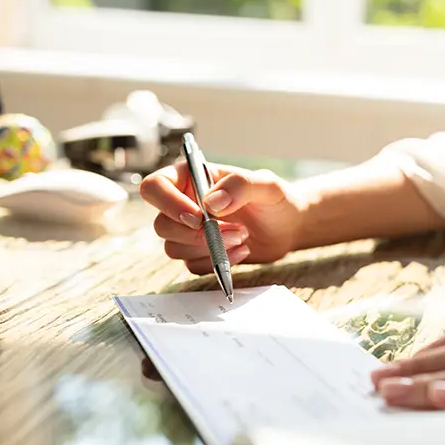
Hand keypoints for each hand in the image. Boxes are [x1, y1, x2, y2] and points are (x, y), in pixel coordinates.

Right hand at [139, 162, 302, 273]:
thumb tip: (210, 203)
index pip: (155, 187)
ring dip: (208, 249)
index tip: (199, 217)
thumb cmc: (276, 199)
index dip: (169, 204)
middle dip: (196, 235)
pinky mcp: (200, 253)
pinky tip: (242, 251)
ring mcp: (189, 231)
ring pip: (173, 248)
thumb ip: (239, 186)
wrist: (289, 227)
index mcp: (190, 178)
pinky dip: (216, 263)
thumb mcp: (266, 185)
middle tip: (234, 231)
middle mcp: (184, 204)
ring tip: (242, 237)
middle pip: (161, 225)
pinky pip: (192, 265)